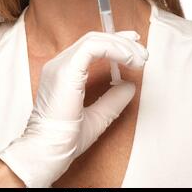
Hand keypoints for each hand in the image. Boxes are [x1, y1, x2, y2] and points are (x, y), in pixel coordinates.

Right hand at [0, 30, 147, 187]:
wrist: (48, 151)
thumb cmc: (65, 139)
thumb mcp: (97, 118)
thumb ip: (112, 100)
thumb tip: (129, 85)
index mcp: (63, 73)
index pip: (90, 46)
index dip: (114, 41)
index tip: (134, 45)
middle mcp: (59, 64)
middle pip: (94, 39)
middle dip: (122, 42)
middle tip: (143, 54)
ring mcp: (60, 65)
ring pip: (94, 40)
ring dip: (121, 45)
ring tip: (139, 58)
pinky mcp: (66, 69)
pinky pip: (92, 47)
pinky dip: (113, 49)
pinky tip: (128, 59)